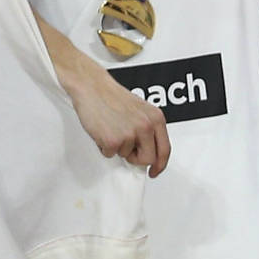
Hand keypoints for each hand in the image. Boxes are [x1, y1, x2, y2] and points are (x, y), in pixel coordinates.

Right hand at [62, 59, 171, 176]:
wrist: (93, 87)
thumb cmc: (113, 97)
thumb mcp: (141, 111)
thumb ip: (148, 129)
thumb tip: (149, 151)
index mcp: (156, 118)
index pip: (165, 149)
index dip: (161, 164)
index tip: (155, 171)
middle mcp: (146, 126)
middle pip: (149, 159)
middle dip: (137, 158)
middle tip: (126, 148)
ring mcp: (131, 133)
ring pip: (127, 156)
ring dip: (118, 148)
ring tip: (112, 129)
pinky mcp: (113, 140)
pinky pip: (110, 154)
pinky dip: (105, 146)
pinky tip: (103, 131)